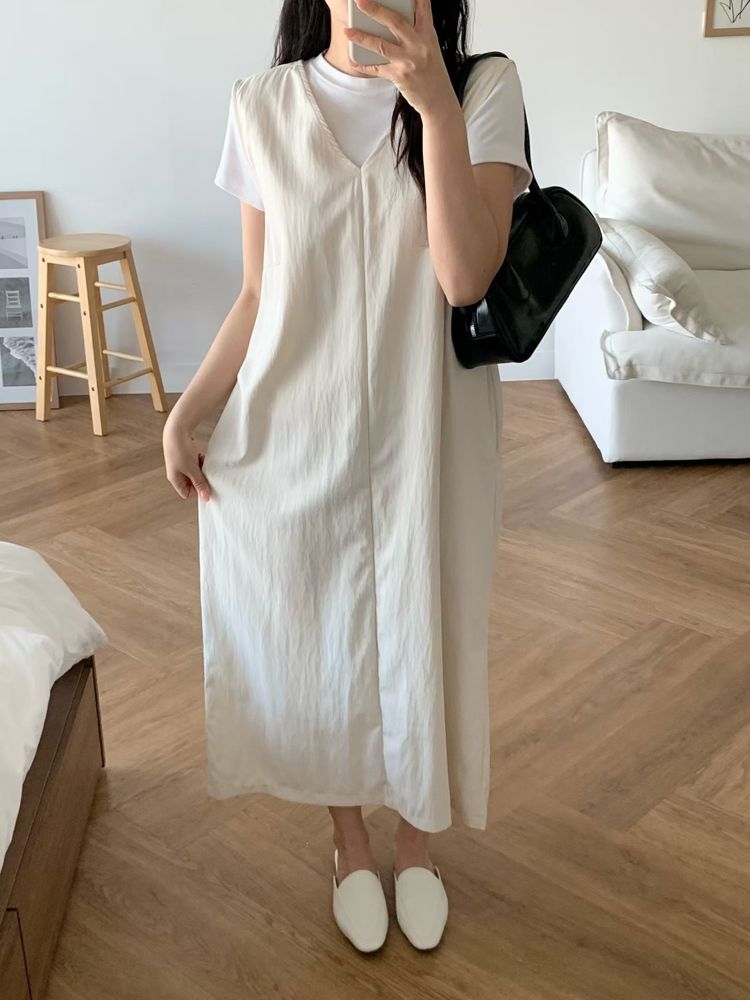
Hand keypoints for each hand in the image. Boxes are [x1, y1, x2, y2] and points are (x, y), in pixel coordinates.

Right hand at [162, 419, 211, 501]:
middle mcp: (176, 473)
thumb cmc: (181, 450)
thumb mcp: (192, 469)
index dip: (197, 491)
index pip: (187, 493)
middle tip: (207, 472)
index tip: (206, 484)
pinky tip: (202, 456)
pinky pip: (196, 463)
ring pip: (195, 473)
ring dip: (202, 469)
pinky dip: (200, 461)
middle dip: (201, 478)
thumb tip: (206, 497)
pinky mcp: (185, 456)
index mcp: (175, 479)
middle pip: (192, 483)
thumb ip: (200, 483)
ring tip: (203, 462)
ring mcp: (181, 464)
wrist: (177, 429)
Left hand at [344, 0, 455, 120]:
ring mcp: (408, 61)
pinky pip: (377, 69)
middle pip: (395, 22)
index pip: (422, 8)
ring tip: (347, 31)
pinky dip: (363, 65)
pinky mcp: (399, 76)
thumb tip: (394, 18)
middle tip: (360, 1)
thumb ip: (417, 31)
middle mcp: (419, 45)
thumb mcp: (431, 47)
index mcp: (428, 34)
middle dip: (376, 10)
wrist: (439, 99)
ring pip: (381, 45)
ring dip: (362, 37)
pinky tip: (352, 60)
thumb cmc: (432, 71)